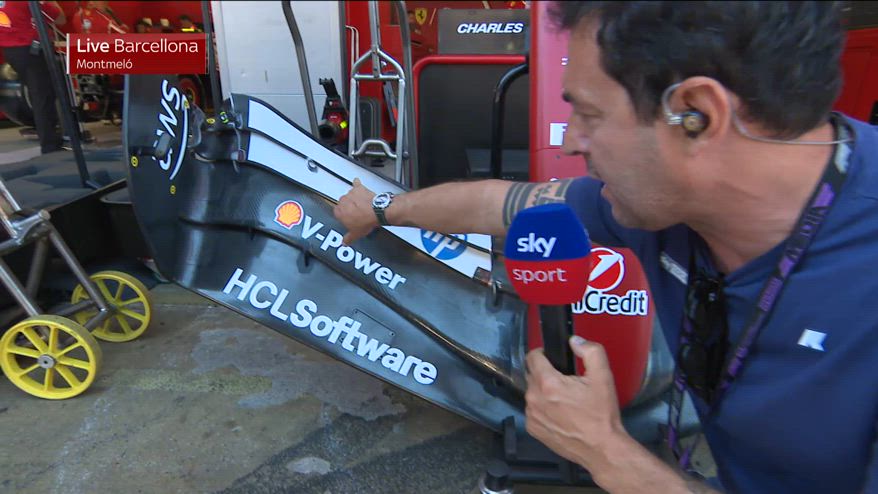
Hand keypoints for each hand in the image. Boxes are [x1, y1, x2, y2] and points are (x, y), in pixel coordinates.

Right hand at [334, 178, 378, 244]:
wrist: (377, 211)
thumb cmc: (366, 220)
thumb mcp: (356, 234)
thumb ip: (348, 238)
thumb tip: (344, 242)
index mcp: (339, 212)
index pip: (337, 213)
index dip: (343, 216)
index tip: (348, 219)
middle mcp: (343, 201)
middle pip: (342, 203)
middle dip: (348, 207)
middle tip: (356, 213)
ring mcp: (351, 194)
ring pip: (349, 195)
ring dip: (354, 199)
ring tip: (361, 204)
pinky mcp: (359, 188)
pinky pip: (356, 184)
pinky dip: (357, 184)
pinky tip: (357, 184)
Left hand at [525, 335, 626, 473]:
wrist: (601, 448)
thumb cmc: (601, 414)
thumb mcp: (603, 377)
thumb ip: (590, 351)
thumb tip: (574, 341)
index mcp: (548, 383)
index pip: (532, 357)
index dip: (543, 353)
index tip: (553, 357)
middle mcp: (534, 398)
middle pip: (532, 374)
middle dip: (545, 373)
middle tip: (565, 381)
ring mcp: (531, 415)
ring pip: (532, 393)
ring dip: (543, 392)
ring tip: (564, 400)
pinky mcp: (533, 429)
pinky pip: (533, 410)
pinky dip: (542, 408)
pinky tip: (559, 414)